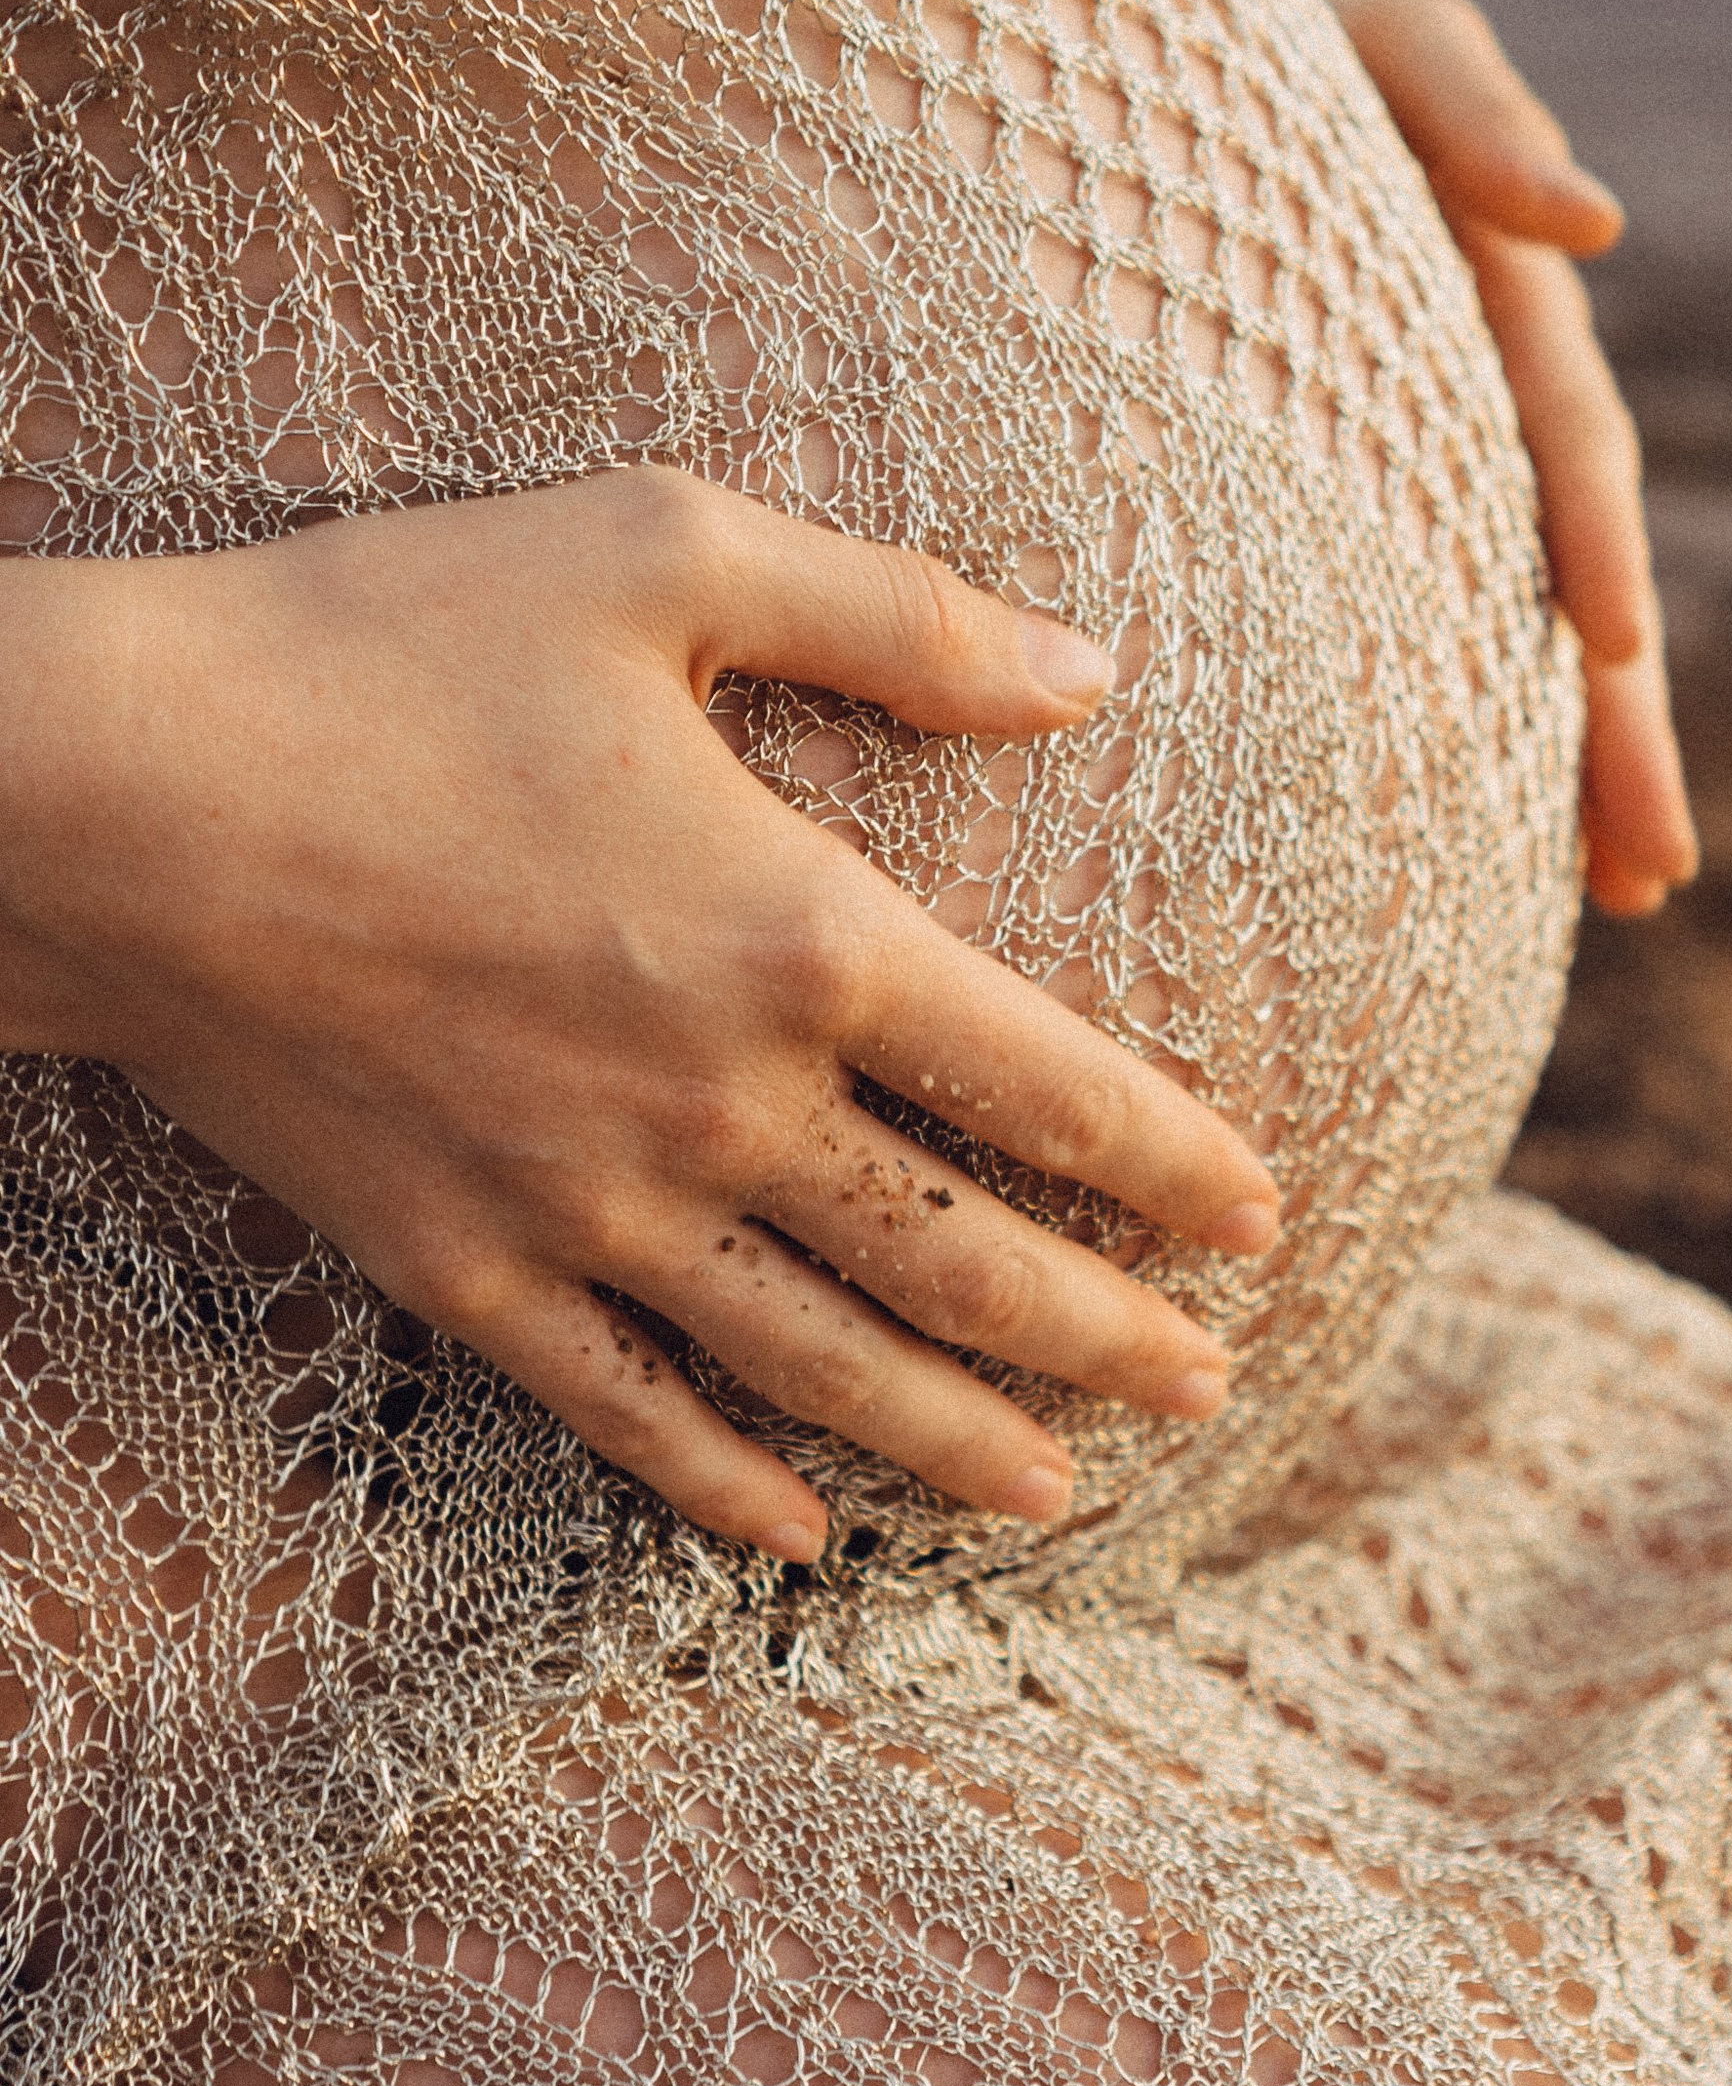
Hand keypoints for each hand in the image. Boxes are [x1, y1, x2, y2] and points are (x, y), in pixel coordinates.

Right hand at [0, 474, 1277, 1560]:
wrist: (108, 794)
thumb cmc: (381, 642)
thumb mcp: (661, 552)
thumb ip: (899, 618)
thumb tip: (1093, 671)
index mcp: (800, 934)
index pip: (1052, 1087)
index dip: (1174, 1162)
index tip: (1261, 1213)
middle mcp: (721, 1105)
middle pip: (965, 1261)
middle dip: (1107, 1337)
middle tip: (1209, 1391)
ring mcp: (589, 1209)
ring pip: (824, 1367)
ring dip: (957, 1440)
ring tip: (1061, 1493)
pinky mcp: (462, 1266)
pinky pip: (630, 1407)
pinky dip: (727, 1481)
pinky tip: (800, 1532)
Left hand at [1294, 0, 1696, 916]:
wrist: (1087, 18)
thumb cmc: (1228, 1)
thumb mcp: (1358, 23)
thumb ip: (1468, 102)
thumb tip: (1597, 225)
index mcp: (1479, 274)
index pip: (1563, 432)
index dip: (1595, 544)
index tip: (1614, 664)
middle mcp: (1461, 371)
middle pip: (1557, 561)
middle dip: (1612, 720)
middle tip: (1651, 872)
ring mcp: (1395, 432)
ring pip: (1490, 609)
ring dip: (1558, 753)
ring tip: (1611, 892)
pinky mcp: (1316, 482)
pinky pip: (1396, 614)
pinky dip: (1444, 721)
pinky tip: (1460, 839)